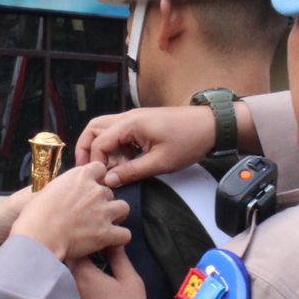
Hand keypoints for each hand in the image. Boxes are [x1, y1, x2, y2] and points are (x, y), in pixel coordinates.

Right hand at [10, 162, 130, 261]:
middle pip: (109, 191)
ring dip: (116, 216)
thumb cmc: (36, 215)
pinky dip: (119, 238)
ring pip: (124, 208)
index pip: (99, 168)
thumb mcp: (47, 190)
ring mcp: (103, 211)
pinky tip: (110, 241)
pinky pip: (125, 234)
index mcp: (79, 176)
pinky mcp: (107, 232)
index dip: (96, 179)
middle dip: (103, 202)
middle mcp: (95, 190)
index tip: (89, 189)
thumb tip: (66, 193)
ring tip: (105, 225)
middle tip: (90, 214)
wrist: (39, 236)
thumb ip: (64, 187)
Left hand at [68, 246, 148, 298]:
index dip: (83, 243)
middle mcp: (67, 284)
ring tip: (81, 277)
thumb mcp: (131, 282)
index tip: (91, 243)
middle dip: (71, 257)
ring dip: (66, 275)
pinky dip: (65, 295)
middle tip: (84, 256)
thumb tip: (113, 242)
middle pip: (62, 262)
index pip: (75, 247)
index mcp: (83, 273)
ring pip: (59, 281)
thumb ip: (120, 259)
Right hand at [76, 106, 216, 187]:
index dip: (94, 162)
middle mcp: (128, 117)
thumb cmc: (189, 141)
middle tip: (89, 171)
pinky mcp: (142, 123)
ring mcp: (135, 118)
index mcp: (130, 123)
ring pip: (105, 130)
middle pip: (94, 129)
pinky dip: (116, 147)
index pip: (98, 142)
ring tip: (108, 170)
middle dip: (88, 149)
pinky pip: (119, 133)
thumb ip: (132, 171)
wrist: (211, 126)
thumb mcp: (160, 162)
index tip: (99, 180)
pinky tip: (125, 164)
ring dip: (102, 149)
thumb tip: (110, 181)